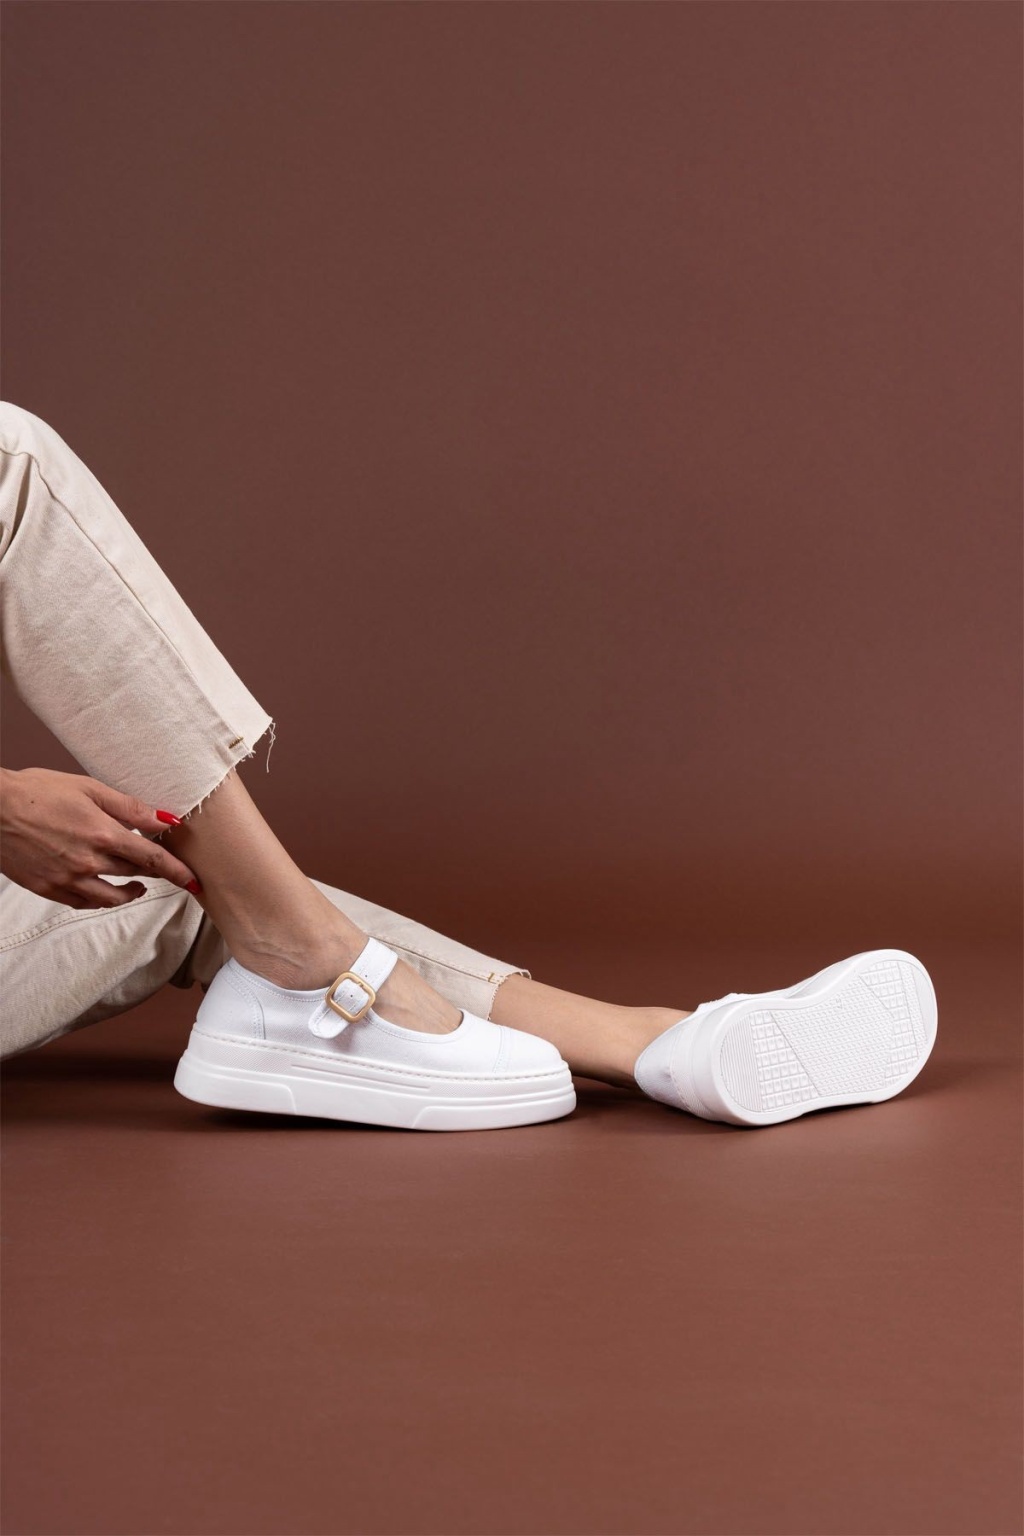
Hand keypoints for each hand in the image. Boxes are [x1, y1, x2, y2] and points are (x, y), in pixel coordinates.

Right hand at [0, 766, 201, 908]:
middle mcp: (89, 862)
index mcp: (103, 834)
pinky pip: (84, 904)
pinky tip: (105, 891)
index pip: (154, 859)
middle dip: (155, 876)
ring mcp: (68, 879)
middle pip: (136, 875)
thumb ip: (130, 808)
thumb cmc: (38, 791)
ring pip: (112, 898)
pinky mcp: (49, 889)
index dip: (178, 872)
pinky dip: (101, 900)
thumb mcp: (89, 788)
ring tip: (138, 886)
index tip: (195, 882)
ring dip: (131, 893)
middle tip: (168, 874)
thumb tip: (166, 819)